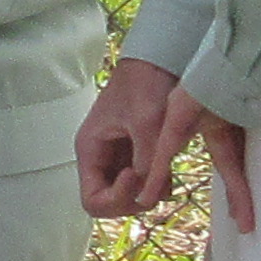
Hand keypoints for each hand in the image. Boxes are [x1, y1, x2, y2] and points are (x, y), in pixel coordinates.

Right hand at [78, 53, 216, 218]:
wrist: (162, 58)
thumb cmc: (146, 81)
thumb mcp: (147, 122)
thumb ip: (146, 162)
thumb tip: (146, 197)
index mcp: (91, 149)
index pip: (92, 200)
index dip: (116, 199)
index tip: (135, 176)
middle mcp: (101, 157)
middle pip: (110, 202)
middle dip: (134, 199)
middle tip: (155, 182)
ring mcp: (119, 157)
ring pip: (129, 195)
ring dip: (148, 191)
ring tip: (165, 170)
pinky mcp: (138, 154)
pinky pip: (144, 181)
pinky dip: (158, 182)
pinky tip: (169, 164)